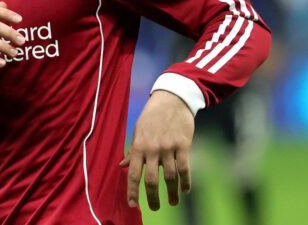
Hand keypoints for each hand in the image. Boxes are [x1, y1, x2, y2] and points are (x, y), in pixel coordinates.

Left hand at [120, 90, 194, 210]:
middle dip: (152, 197)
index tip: (132, 205)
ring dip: (171, 193)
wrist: (171, 99)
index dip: (132, 191)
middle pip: (151, 179)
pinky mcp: (183, 145)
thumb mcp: (138, 131)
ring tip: (172, 202)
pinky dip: (185, 181)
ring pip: (170, 177)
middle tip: (155, 208)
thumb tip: (122, 166)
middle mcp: (152, 149)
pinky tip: (185, 190)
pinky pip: (185, 168)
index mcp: (139, 146)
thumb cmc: (152, 116)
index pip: (133, 174)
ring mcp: (168, 148)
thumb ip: (133, 150)